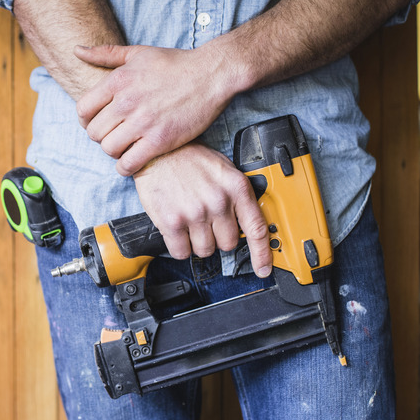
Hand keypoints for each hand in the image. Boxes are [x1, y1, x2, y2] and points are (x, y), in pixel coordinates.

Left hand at [75, 44, 234, 175]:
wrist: (211, 74)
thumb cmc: (175, 63)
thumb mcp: (139, 53)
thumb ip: (106, 53)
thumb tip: (77, 51)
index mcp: (118, 81)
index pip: (83, 110)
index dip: (86, 120)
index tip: (97, 122)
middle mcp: (127, 102)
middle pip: (94, 133)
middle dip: (101, 137)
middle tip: (114, 135)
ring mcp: (143, 122)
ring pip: (109, 149)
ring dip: (114, 152)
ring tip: (125, 147)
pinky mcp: (160, 140)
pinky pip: (128, 164)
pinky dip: (126, 167)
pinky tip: (132, 161)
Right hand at [133, 142, 271, 277]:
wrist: (156, 150)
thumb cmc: (188, 158)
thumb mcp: (223, 169)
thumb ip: (236, 195)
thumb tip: (245, 222)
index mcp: (236, 188)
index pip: (256, 229)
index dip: (262, 254)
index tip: (263, 269)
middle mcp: (218, 202)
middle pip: (228, 244)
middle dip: (218, 238)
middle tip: (207, 223)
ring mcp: (195, 213)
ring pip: (205, 250)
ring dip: (197, 242)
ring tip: (189, 221)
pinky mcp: (172, 222)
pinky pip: (181, 252)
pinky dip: (179, 246)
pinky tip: (176, 229)